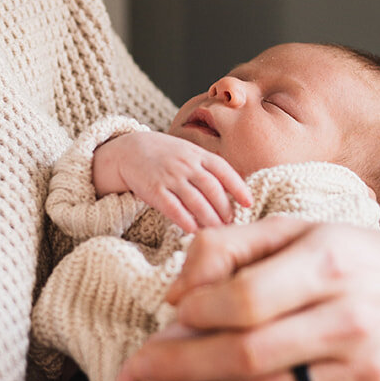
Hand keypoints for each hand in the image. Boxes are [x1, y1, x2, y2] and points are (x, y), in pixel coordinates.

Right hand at [91, 132, 251, 233]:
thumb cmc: (167, 156)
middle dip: (224, 208)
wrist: (130, 150)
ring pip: (195, 201)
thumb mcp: (190, 153)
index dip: (238, 188)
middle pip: (212, 189)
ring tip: (217, 230)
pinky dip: (185, 220)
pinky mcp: (154, 190)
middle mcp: (186, 165)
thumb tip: (234, 191)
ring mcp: (170, 177)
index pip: (223, 170)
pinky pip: (173, 208)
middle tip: (231, 223)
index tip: (248, 203)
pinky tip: (193, 230)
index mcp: (198, 155)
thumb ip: (209, 168)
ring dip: (209, 218)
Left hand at [115, 217, 379, 380]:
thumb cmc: (358, 260)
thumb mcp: (299, 232)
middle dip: (183, 364)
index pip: (239, 299)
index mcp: (326, 264)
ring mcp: (367, 374)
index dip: (194, 312)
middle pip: (246, 352)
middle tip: (142, 369)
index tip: (173, 316)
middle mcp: (349, 320)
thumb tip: (178, 292)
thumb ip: (230, 247)